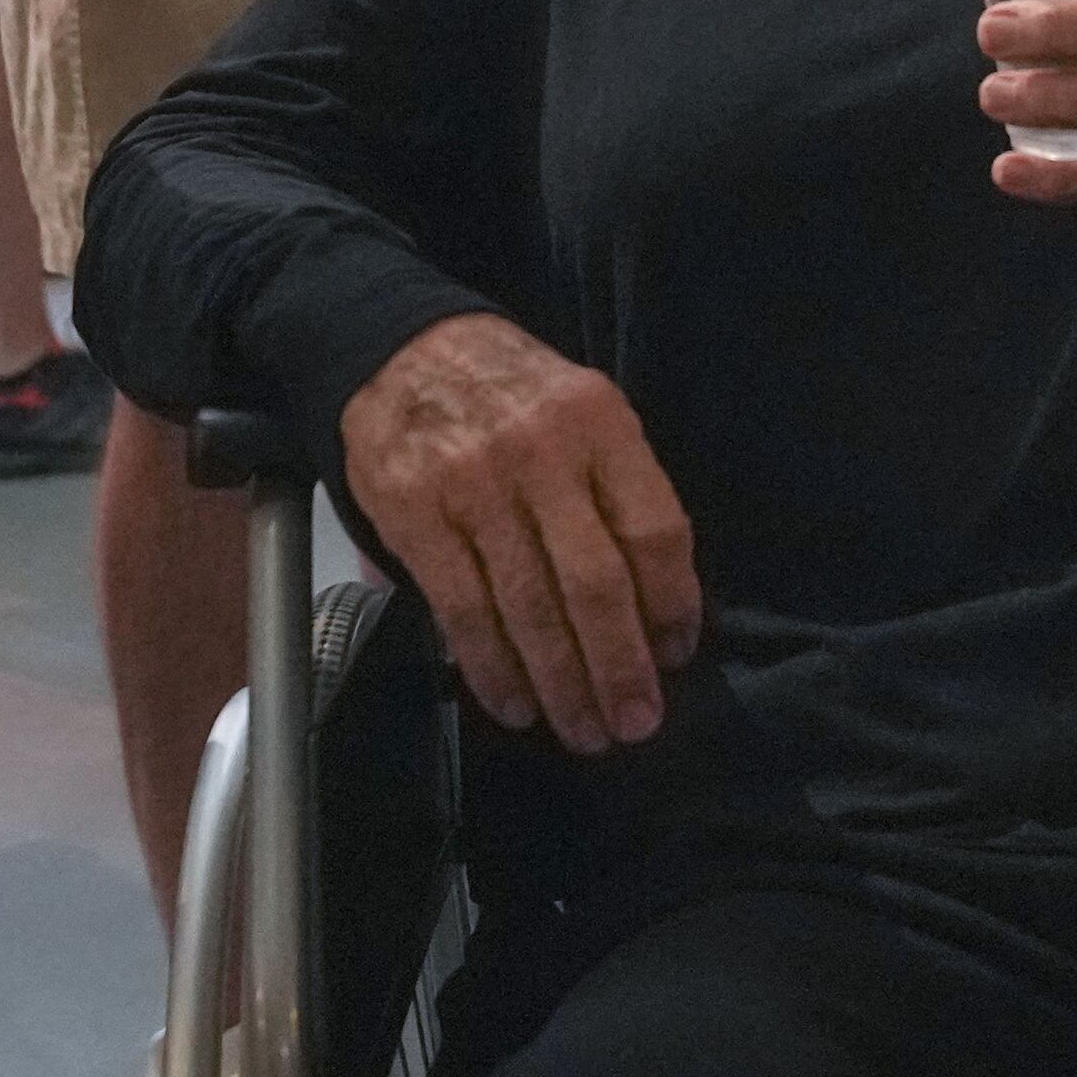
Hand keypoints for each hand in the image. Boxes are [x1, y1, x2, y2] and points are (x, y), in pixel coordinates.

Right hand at [338, 311, 698, 747]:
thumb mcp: (582, 408)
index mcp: (599, 422)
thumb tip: (654, 609)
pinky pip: (463, 609)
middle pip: (596, 581)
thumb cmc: (511, 392)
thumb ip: (615, 489)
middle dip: (620, 666)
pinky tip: (515, 703)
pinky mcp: (417, 517)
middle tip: (636, 722)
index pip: (654, 528)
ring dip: (562, 683)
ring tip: (584, 731)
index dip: (672, 603)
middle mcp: (541, 453)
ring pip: (530, 607)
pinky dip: (492, 667)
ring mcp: (475, 486)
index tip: (676, 655)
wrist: (401, 346)